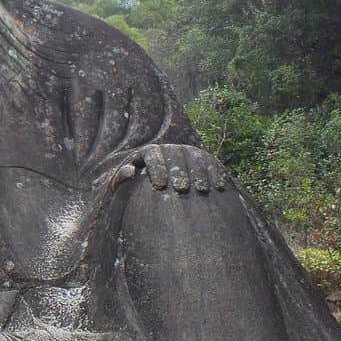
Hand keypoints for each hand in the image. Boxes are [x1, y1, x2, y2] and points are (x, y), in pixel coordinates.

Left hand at [110, 144, 226, 193]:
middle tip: (181, 189)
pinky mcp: (202, 160)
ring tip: (201, 191)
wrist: (153, 191)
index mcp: (147, 152)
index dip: (156, 168)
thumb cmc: (133, 190)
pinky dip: (215, 173)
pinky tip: (219, 187)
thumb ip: (121, 178)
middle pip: (175, 154)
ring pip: (194, 157)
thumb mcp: (122, 185)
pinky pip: (211, 162)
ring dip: (199, 173)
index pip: (152, 154)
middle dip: (179, 171)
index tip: (159, 186)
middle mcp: (168, 149)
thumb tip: (130, 172)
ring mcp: (186, 152)